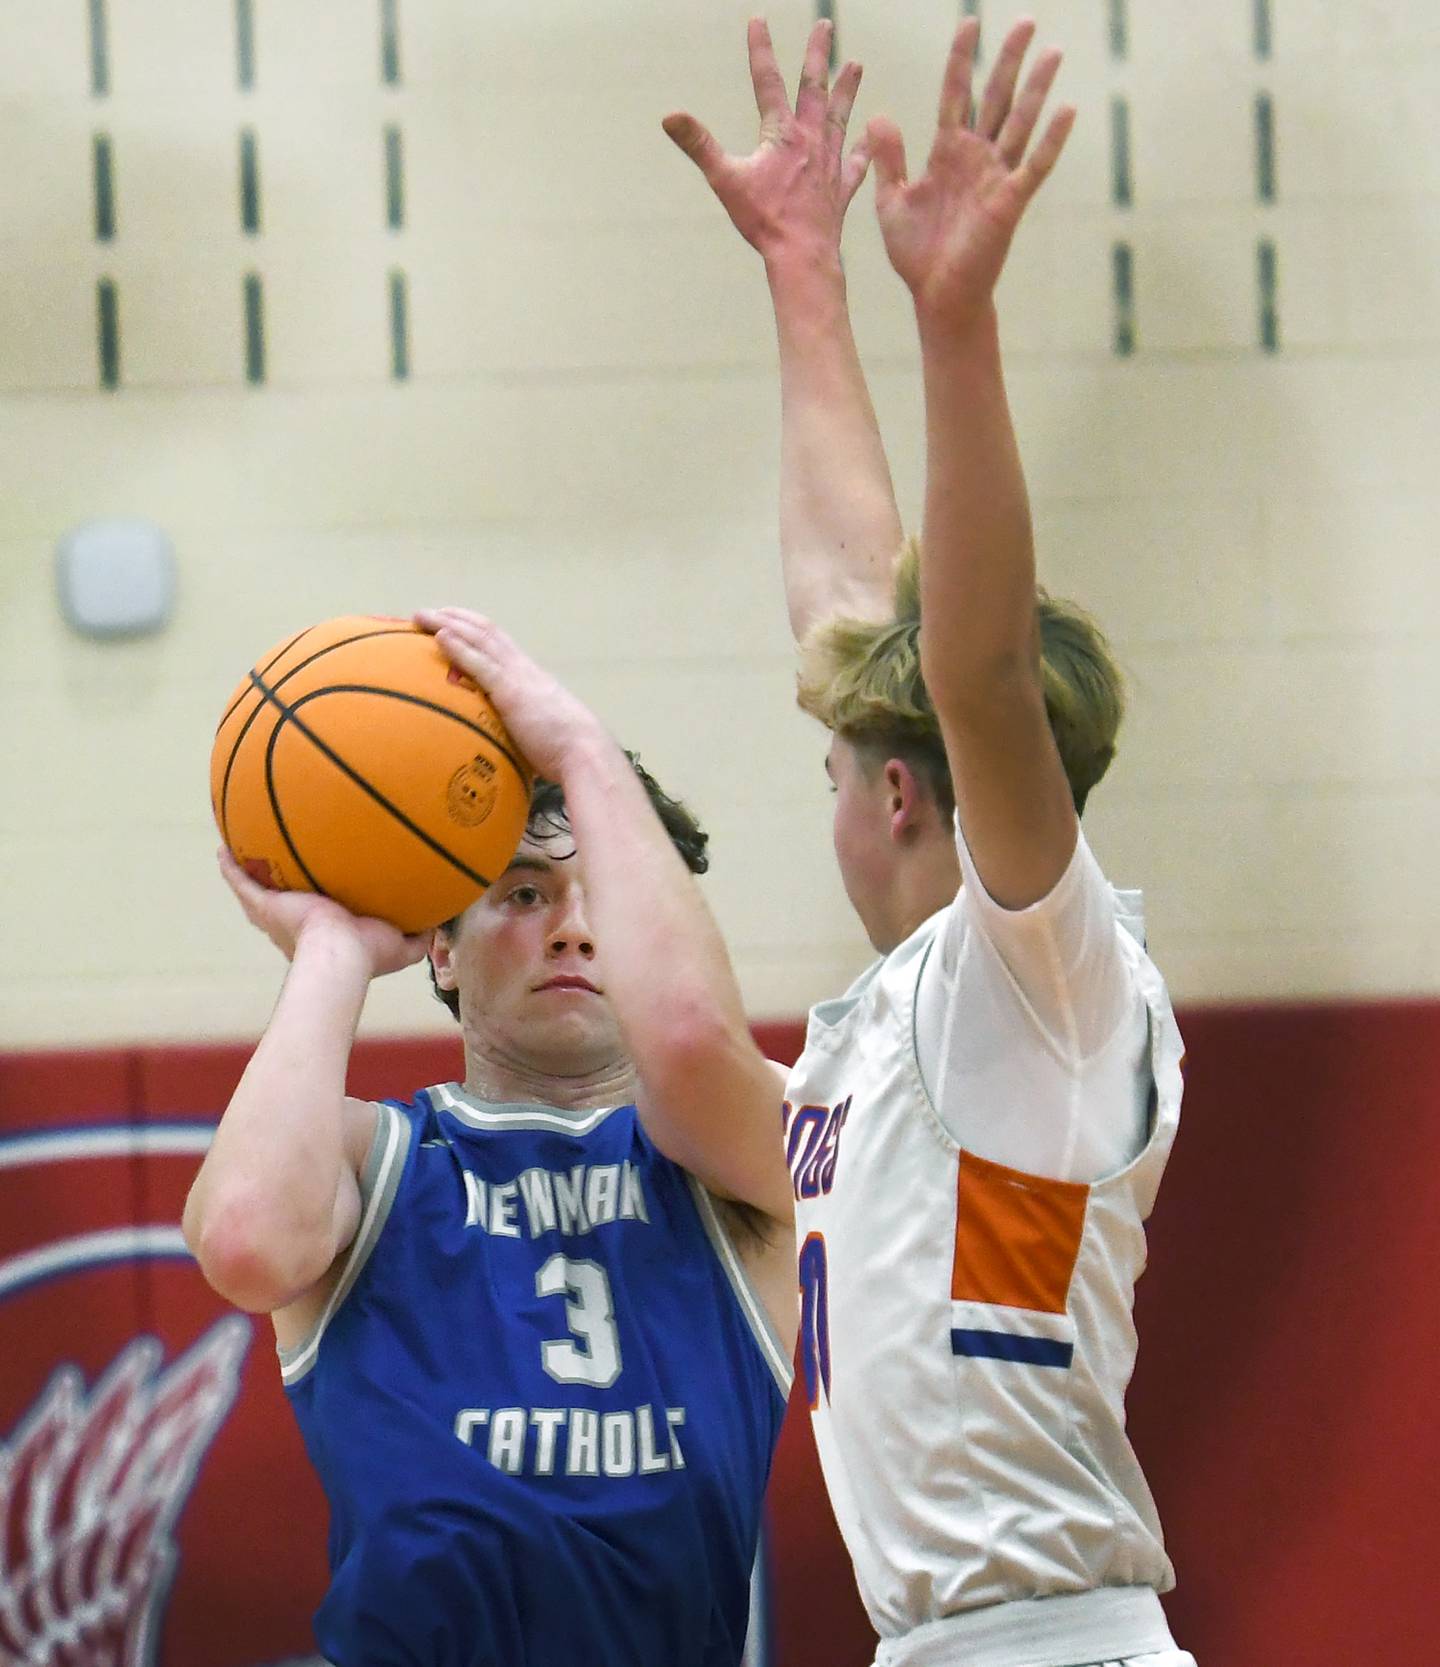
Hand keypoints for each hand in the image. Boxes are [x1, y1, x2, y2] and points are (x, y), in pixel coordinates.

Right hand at [217, 848, 430, 975]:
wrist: (340, 955)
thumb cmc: (369, 955)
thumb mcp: (404, 946)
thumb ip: (422, 936)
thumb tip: (439, 924)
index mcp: (328, 929)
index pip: (322, 913)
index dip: (321, 902)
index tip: (324, 887)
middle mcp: (298, 922)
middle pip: (286, 900)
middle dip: (283, 886)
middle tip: (279, 865)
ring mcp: (277, 914)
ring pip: (258, 891)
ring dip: (250, 873)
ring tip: (241, 851)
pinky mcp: (264, 906)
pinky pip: (241, 882)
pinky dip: (230, 868)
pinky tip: (222, 849)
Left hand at [414, 608, 606, 782]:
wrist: (584, 752)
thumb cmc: (566, 750)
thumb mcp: (539, 731)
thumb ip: (521, 728)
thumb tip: (508, 744)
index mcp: (530, 676)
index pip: (499, 643)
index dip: (474, 629)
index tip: (451, 622)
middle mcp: (523, 668)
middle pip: (486, 631)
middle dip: (456, 617)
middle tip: (428, 612)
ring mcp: (517, 676)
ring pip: (480, 638)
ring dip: (448, 623)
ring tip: (422, 615)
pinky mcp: (510, 691)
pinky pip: (480, 663)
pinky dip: (458, 647)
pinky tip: (439, 636)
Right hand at [662, 17, 869, 263]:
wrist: (802, 255)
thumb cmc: (764, 220)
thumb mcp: (725, 180)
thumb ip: (698, 145)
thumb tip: (670, 117)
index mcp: (782, 134)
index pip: (768, 81)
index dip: (761, 49)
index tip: (758, 19)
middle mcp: (811, 140)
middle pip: (814, 88)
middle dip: (818, 55)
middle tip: (823, 26)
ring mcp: (830, 163)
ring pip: (840, 117)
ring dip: (847, 90)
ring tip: (856, 66)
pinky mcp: (841, 188)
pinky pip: (855, 162)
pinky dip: (862, 148)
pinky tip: (870, 136)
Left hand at [868, 17, 1074, 324]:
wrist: (936, 295)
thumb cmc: (917, 253)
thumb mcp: (893, 201)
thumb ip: (889, 159)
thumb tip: (878, 115)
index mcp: (946, 152)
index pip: (956, 94)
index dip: (963, 60)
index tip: (970, 23)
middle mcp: (976, 157)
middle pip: (996, 97)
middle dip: (1009, 59)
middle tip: (1027, 20)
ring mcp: (996, 177)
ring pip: (1020, 122)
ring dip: (1037, 87)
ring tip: (1053, 51)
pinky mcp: (1010, 201)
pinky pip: (1035, 166)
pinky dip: (1051, 140)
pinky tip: (1067, 110)